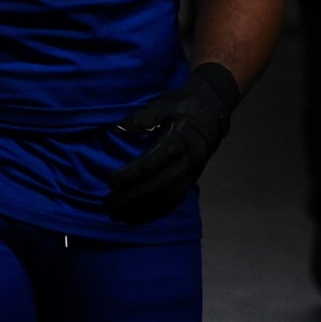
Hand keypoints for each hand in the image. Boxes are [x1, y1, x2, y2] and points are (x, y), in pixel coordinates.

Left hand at [105, 63, 239, 225]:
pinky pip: (173, 203)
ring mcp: (191, 174)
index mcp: (179, 141)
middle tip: (108, 204)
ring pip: (166, 199)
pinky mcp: (191, 181)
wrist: (212, 110)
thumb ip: (144, 117)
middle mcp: (187, 162)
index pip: (152, 164)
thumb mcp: (164, 103)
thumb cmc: (183, 105)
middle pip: (158, 187)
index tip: (110, 181)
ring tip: (118, 216)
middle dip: (132, 199)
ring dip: (141, 211)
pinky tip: (137, 218)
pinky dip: (154, 213)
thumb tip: (120, 129)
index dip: (131, 175)